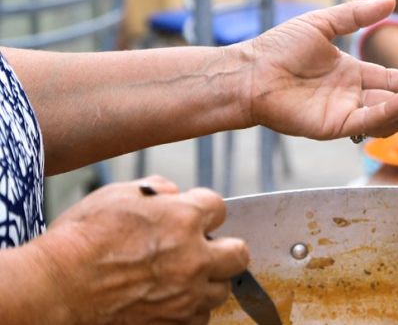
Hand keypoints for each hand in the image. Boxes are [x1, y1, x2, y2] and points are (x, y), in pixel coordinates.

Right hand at [32, 176, 246, 323]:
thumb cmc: (79, 240)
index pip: (219, 208)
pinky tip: (171, 301)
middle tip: (203, 248)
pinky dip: (190, 310)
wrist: (55, 288)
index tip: (191, 215)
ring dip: (207, 281)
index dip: (203, 210)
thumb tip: (172, 193)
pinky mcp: (171, 323)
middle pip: (238, 254)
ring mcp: (185, 295)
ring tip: (184, 278)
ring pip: (221, 290)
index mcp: (184, 219)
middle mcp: (193, 258)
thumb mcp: (116, 195)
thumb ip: (155, 190)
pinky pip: (199, 318)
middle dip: (224, 248)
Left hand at [241, 0, 397, 139]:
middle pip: (397, 101)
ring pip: (388, 115)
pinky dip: (391, 113)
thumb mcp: (323, 23)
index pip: (392, 80)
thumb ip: (357, 15)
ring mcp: (344, 113)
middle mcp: (351, 97)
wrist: (249, 71)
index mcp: (351, 75)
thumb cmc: (277, 47)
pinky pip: (368, 122)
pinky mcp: (333, 127)